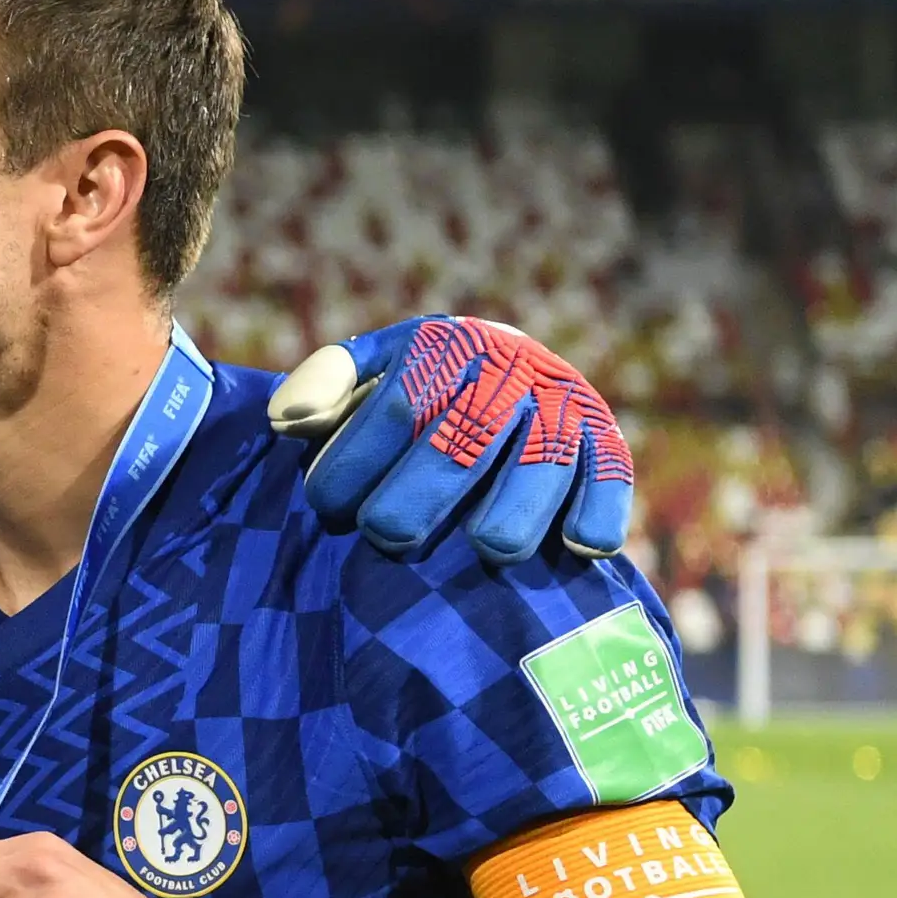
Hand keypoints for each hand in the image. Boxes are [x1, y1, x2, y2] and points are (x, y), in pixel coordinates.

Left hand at [272, 316, 634, 563]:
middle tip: (387, 538)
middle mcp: (510, 370)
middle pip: (460, 447)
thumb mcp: (372, 367)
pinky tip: (572, 546)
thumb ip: (325, 386)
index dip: (353, 467)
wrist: (514, 366)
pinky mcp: (606, 441)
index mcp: (446, 347)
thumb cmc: (422, 385)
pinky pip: (610, 481)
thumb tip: (286, 422)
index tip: (326, 506)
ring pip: (539, 471)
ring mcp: (562, 405)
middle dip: (413, 505)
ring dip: (506, 521)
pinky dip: (595, 516)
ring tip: (480, 549)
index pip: (394, 411)